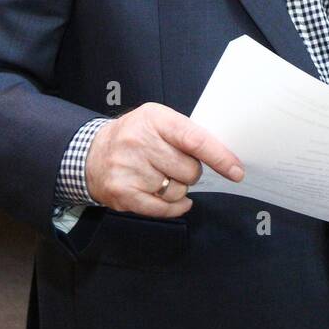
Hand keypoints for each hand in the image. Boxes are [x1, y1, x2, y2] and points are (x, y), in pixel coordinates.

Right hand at [84, 103, 243, 217]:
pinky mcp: (123, 193)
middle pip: (190, 170)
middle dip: (189, 172)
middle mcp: (140, 142)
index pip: (195, 140)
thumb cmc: (135, 136)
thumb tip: (224, 155)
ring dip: (176, 188)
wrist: (92, 153)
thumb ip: (186, 133)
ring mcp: (130, 169)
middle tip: (172, 164)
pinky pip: (163, 209)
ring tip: (159, 176)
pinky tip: (168, 197)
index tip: (236, 171)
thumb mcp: (157, 120)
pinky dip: (173, 207)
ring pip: (178, 191)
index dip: (219, 157)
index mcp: (155, 119)